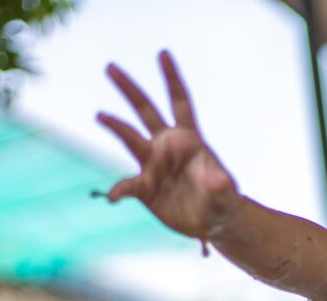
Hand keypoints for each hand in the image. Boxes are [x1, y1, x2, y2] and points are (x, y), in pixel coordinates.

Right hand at [97, 51, 238, 246]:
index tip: (162, 54)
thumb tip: (218, 179)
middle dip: (130, 89)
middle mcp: (167, 146)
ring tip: (100, 115)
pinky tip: (113, 197)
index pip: (180, 102)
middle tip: (111, 67)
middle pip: (146, 110)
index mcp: (189, 139)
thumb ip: (221, 185)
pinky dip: (118, 190)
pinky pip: (127, 185)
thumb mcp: (226, 194)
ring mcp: (153, 165)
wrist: (212, 221)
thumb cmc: (222, 201)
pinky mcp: (144, 188)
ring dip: (115, 126)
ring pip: (129, 139)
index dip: (172, 79)